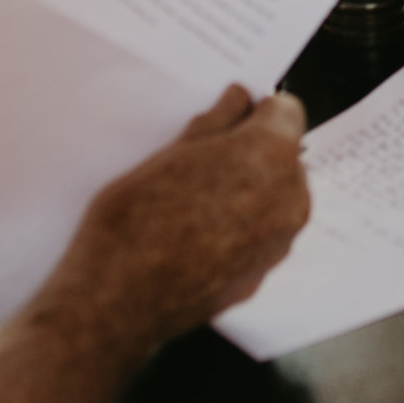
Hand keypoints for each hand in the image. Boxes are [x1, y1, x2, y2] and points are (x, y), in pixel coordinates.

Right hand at [33, 86, 310, 355]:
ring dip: (249, 192)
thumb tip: (237, 100)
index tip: (230, 118)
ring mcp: (279, 242)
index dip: (255, 111)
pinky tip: (197, 236)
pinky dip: (240, 230)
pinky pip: (260, 236)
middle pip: (284, 157)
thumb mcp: (167, 154)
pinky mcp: (262, 274)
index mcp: (269, 155)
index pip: (286, 111)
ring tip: (194, 203)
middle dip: (253, 154)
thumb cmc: (133, 223)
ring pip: (275, 197)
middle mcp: (288, 198)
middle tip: (202, 164)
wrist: (115, 302)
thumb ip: (214, 122)